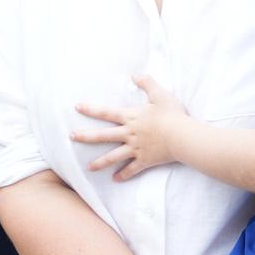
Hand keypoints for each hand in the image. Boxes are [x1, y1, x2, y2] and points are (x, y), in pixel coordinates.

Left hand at [71, 75, 186, 180]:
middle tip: (72, 137)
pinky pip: (131, 169)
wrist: (182, 136)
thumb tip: (135, 75)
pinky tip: (116, 180)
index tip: (77, 107)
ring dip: (100, 162)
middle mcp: (129, 133)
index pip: (107, 112)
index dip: (91, 109)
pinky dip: (124, 175)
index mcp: (131, 117)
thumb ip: (147, 82)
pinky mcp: (144, 160)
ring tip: (89, 168)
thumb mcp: (160, 94)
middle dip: (86, 136)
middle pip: (103, 136)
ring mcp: (135, 148)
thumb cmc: (172, 114)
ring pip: (113, 156)